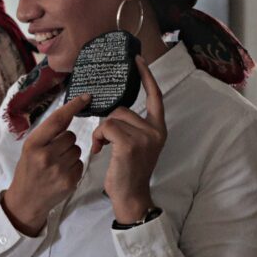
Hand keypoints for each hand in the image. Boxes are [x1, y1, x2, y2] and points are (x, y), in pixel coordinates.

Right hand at [2, 94, 91, 236]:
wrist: (26, 200)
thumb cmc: (27, 170)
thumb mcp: (29, 148)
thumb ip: (47, 134)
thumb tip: (69, 114)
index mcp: (33, 144)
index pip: (57, 120)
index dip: (73, 106)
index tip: (85, 97)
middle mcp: (45, 156)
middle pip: (70, 136)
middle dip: (65, 140)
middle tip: (54, 151)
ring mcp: (58, 170)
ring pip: (77, 149)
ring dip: (70, 153)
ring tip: (57, 163)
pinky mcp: (69, 181)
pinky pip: (80, 163)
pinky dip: (74, 165)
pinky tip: (62, 172)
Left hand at [91, 55, 166, 222]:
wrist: (130, 196)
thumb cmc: (128, 171)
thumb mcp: (136, 145)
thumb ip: (131, 127)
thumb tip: (113, 112)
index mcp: (158, 129)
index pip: (155, 97)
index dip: (147, 77)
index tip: (138, 59)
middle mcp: (156, 131)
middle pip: (121, 109)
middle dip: (107, 123)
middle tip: (105, 142)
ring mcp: (145, 137)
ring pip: (111, 118)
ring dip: (101, 132)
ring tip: (103, 148)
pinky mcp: (130, 144)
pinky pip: (106, 128)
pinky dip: (98, 137)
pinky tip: (100, 151)